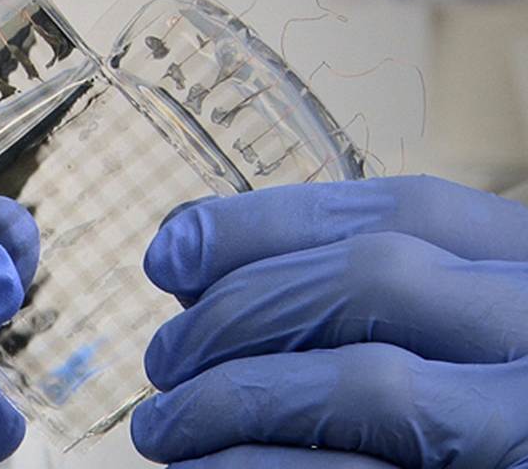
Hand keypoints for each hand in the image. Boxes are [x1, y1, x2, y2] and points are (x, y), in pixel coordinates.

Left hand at [132, 176, 527, 467]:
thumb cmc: (462, 408)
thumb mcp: (446, 328)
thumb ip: (349, 287)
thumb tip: (198, 257)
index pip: (403, 211)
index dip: (269, 221)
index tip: (173, 249)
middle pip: (375, 278)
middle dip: (240, 310)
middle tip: (163, 355)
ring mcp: (526, 423)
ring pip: (362, 382)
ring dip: (230, 399)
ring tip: (162, 425)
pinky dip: (249, 467)